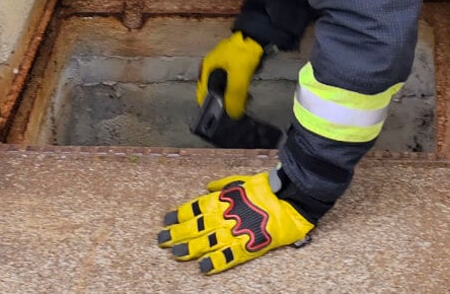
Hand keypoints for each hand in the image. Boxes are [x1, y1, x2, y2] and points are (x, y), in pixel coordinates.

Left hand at [158, 172, 313, 273]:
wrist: (288, 200)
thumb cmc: (264, 189)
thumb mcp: (239, 181)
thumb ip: (221, 186)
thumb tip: (207, 187)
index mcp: (220, 200)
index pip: (192, 209)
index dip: (177, 215)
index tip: (165, 220)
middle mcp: (222, 216)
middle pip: (193, 227)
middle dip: (176, 233)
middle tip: (162, 240)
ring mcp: (233, 232)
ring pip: (204, 242)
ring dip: (188, 248)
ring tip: (175, 253)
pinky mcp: (247, 246)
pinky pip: (227, 256)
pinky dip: (214, 263)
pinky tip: (203, 268)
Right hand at [196, 32, 263, 117]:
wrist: (257, 35)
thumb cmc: (243, 54)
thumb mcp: (238, 76)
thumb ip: (234, 95)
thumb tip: (232, 114)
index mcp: (206, 69)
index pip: (203, 95)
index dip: (210, 107)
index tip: (221, 117)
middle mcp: (210, 68)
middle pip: (213, 92)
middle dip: (222, 103)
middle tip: (235, 112)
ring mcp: (220, 65)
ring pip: (222, 88)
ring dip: (231, 96)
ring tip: (243, 103)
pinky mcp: (231, 65)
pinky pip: (230, 82)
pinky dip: (237, 89)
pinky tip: (246, 93)